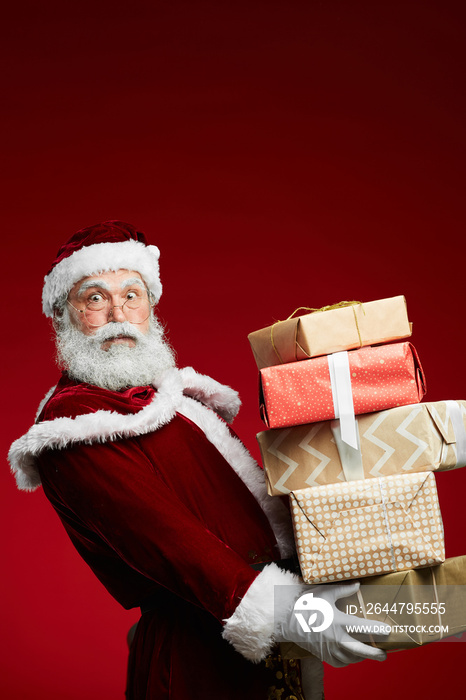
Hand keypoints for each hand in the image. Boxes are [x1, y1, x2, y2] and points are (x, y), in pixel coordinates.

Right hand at [275, 581, 390, 667]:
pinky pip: (340, 663)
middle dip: (374, 653)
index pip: (362, 627)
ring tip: (370, 653)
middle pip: (359, 650)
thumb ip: (343, 590)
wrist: (287, 619)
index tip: (387, 630)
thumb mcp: (325, 593)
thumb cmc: (306, 603)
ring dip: (362, 657)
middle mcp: (335, 638)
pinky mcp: (323, 655)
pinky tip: (352, 657)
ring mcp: (329, 648)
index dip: (376, 629)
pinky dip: (348, 661)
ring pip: (350, 658)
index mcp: (337, 621)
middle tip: (385, 654)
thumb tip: (358, 585)